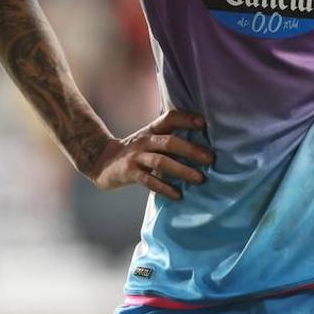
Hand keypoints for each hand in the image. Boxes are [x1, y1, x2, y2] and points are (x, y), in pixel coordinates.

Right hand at [88, 110, 214, 200]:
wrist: (103, 161)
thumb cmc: (136, 151)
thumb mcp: (149, 138)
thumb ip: (169, 138)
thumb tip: (202, 145)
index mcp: (151, 130)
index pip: (170, 118)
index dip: (186, 119)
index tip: (204, 124)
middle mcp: (145, 141)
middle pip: (170, 142)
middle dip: (191, 150)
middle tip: (210, 159)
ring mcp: (137, 157)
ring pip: (161, 162)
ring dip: (182, 170)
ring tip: (200, 178)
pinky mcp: (130, 173)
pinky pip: (149, 181)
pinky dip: (165, 188)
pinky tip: (178, 195)